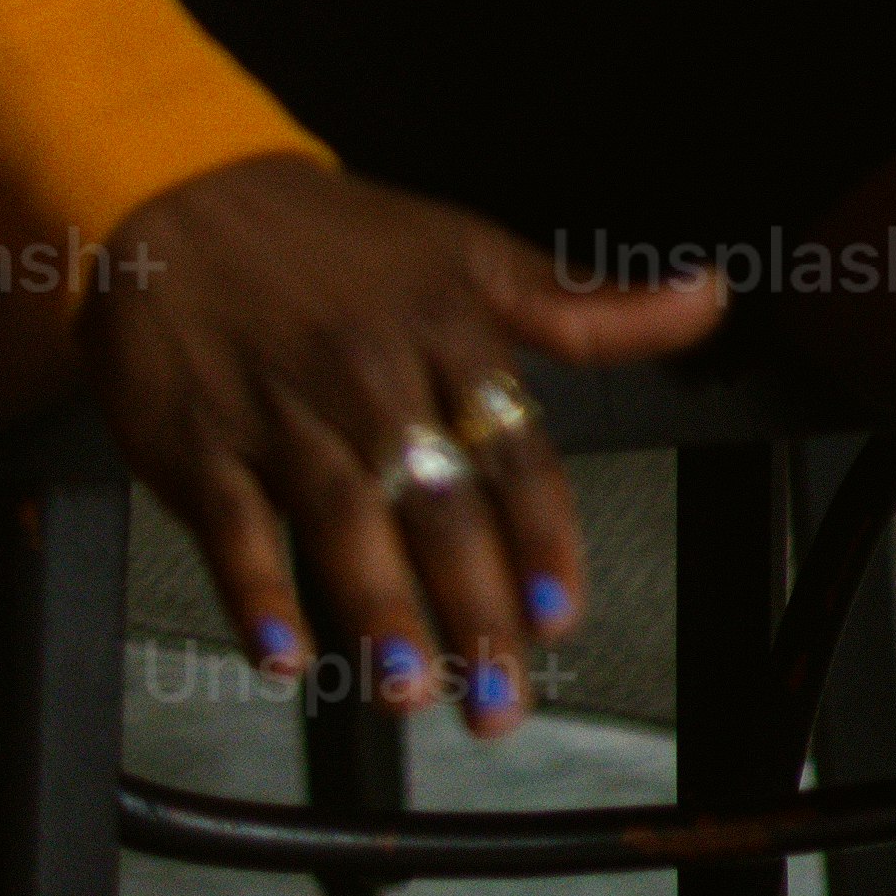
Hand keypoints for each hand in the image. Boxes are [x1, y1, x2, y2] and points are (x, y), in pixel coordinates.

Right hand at [82, 154, 724, 734]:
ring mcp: (285, 415)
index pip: (513, 451)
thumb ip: (588, 306)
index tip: (560, 615)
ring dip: (377, 610)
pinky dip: (254, 591)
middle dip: (474, 608)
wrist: (187, 198)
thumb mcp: (474, 255)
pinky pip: (231, 526)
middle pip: (438, 504)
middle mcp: (374, 380)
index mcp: (450, 335)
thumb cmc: (342, 242)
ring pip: (343, 519)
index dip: (540, 537)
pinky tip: (283, 653)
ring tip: (412, 689)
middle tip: (499, 698)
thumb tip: (709, 298)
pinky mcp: (201, 443)